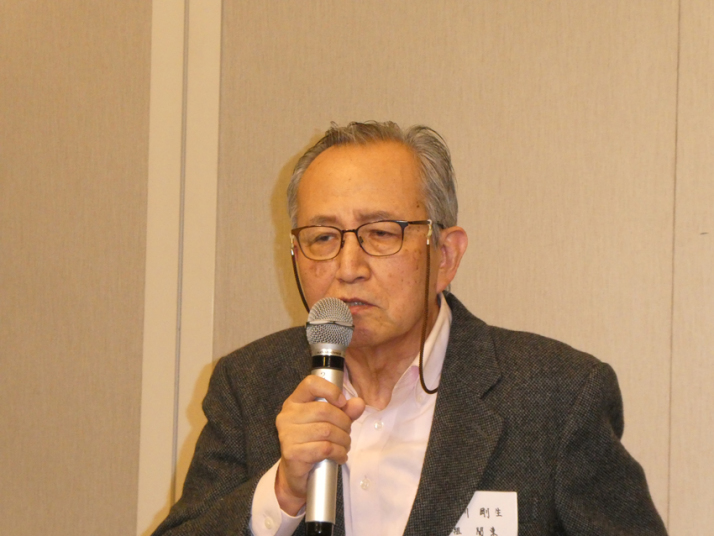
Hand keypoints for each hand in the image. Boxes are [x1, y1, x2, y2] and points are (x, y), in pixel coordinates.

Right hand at [274, 375, 364, 514]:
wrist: (297, 473)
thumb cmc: (313, 442)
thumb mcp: (331, 422)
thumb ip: (345, 411)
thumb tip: (359, 403)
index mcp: (295, 402)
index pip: (310, 383)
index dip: (330, 390)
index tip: (342, 402)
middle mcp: (287, 415)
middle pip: (324, 410)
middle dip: (344, 422)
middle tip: (347, 433)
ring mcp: (287, 434)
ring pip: (326, 431)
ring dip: (343, 440)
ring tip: (344, 445)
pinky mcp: (292, 453)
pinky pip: (324, 448)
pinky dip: (338, 453)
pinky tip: (339, 456)